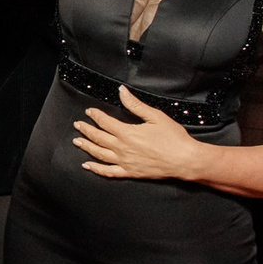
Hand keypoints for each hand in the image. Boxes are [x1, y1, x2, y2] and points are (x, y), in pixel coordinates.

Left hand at [73, 87, 205, 179]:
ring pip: (99, 154)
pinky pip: (108, 172)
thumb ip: (135, 105)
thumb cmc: (173, 138)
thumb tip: (121, 91)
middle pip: (98, 137)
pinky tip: (88, 166)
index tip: (89, 111)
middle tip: (78, 125)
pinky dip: (96, 169)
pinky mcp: (130, 172)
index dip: (95, 115)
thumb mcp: (155, 116)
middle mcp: (122, 148)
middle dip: (86, 130)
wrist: (185, 160)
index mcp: (127, 133)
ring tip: (77, 142)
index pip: (105, 122)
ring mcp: (125, 162)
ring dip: (87, 147)